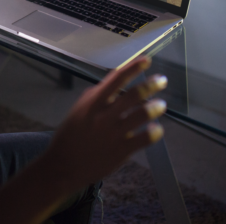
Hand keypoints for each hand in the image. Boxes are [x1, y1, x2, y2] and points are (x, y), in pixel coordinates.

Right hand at [43, 56, 166, 192]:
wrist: (64, 165)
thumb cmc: (70, 134)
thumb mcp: (79, 109)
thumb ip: (97, 97)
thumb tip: (113, 86)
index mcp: (93, 102)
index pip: (116, 79)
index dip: (133, 68)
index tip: (146, 60)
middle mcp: (104, 115)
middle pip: (133, 95)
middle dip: (150, 85)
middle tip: (162, 80)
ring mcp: (114, 133)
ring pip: (141, 115)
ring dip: (155, 107)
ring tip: (162, 104)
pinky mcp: (121, 151)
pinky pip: (144, 138)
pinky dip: (154, 132)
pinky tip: (158, 129)